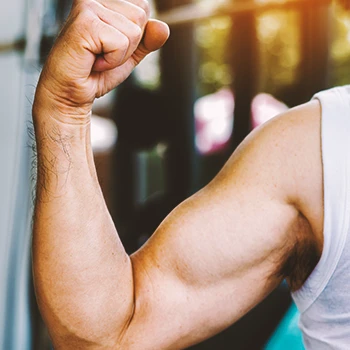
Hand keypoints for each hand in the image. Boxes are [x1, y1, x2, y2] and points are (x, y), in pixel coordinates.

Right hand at [34, 0, 168, 122]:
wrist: (72, 92)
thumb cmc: (97, 72)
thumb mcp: (130, 54)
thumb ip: (148, 40)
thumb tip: (163, 27)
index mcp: (105, 0)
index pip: (143, 7)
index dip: (135, 36)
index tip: (111, 46)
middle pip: (141, 16)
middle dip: (129, 45)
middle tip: (103, 54)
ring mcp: (88, 5)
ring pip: (134, 31)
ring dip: (119, 55)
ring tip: (97, 58)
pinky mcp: (85, 21)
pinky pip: (121, 43)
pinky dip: (112, 60)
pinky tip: (93, 62)